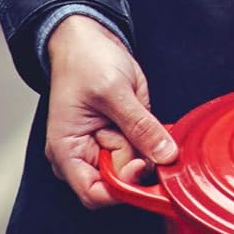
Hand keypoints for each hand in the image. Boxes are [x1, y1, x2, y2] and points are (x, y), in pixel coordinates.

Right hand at [45, 15, 176, 209]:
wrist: (86, 39)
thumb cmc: (85, 61)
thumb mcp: (114, 92)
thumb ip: (140, 126)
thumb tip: (165, 155)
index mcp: (68, 151)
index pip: (95, 194)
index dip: (122, 189)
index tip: (144, 167)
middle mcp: (86, 154)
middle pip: (122, 181)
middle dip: (139, 159)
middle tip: (140, 126)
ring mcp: (106, 145)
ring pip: (138, 166)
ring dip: (148, 145)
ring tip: (137, 113)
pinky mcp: (124, 135)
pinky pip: (145, 148)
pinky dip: (153, 137)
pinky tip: (147, 117)